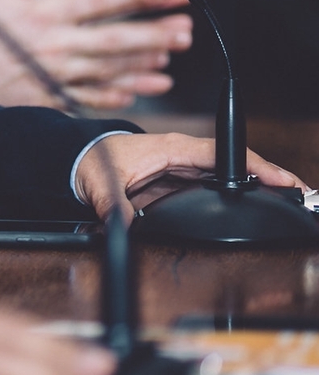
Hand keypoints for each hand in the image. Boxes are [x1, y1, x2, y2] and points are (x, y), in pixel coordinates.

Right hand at [0, 0, 192, 110]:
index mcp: (39, 7)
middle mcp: (52, 38)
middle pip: (110, 29)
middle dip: (150, 22)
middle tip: (186, 16)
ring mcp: (55, 69)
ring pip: (110, 62)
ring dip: (146, 54)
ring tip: (179, 46)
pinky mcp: (53, 95)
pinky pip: (95, 94)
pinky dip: (124, 90)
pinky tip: (150, 83)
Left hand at [75, 131, 306, 218]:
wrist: (77, 159)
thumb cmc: (91, 161)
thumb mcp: (100, 184)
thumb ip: (112, 206)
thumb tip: (122, 225)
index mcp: (172, 149)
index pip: (222, 155)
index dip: (254, 167)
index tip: (280, 181)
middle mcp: (185, 156)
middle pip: (236, 165)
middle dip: (270, 178)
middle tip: (301, 194)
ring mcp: (186, 168)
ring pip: (231, 175)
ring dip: (261, 185)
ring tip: (292, 199)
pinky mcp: (183, 180)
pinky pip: (218, 184)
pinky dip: (242, 192)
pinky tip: (261, 203)